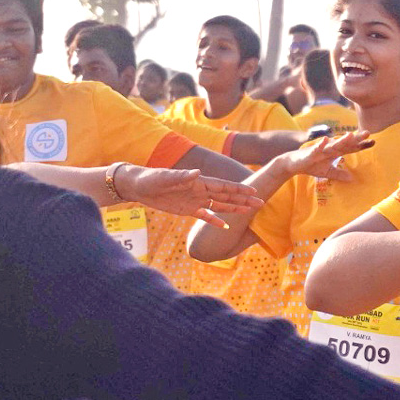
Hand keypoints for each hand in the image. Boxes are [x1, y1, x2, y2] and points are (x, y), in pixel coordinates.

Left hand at [116, 166, 262, 227]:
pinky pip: (205, 216)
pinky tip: (225, 227)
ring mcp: (195, 200)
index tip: (254, 191)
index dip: (239, 189)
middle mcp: (200, 190)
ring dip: (234, 208)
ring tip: (250, 211)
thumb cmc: (151, 178)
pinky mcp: (187, 209)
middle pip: (227, 195)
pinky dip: (215, 221)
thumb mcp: (165, 177)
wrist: (138, 186)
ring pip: (220, 205)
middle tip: (261, 202)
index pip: (223, 186)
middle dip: (244, 199)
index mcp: (198, 182)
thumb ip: (182, 176)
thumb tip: (197, 172)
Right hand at [279, 131, 373, 180]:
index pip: (351, 148)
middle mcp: (330, 148)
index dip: (361, 145)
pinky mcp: (311, 152)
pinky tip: (325, 139)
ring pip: (333, 144)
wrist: (293, 164)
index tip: (373, 142)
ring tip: (351, 135)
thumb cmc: (311, 165)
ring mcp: (321, 149)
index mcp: (335, 152)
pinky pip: (316, 148)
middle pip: (345, 143)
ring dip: (341, 140)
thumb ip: (339, 174)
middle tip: (368, 133)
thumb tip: (352, 179)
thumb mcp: (327, 172)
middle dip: (356, 138)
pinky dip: (320, 144)